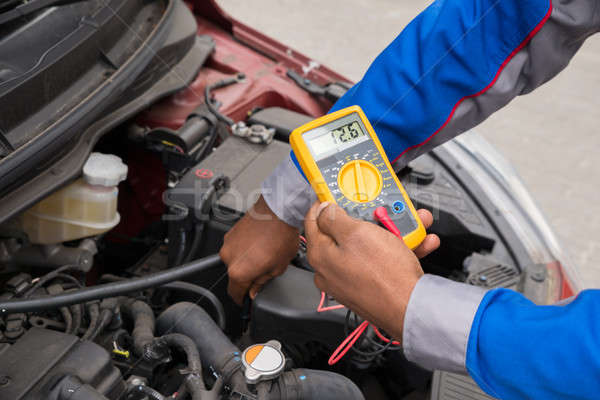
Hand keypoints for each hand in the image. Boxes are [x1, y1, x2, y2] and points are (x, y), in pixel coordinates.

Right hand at [221, 195, 299, 303]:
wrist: (278, 210)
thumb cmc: (281, 235)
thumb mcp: (278, 267)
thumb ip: (263, 282)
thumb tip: (255, 289)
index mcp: (239, 271)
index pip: (235, 294)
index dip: (242, 300)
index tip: (247, 300)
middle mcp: (229, 258)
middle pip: (235, 277)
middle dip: (248, 277)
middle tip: (264, 272)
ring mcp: (228, 244)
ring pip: (235, 261)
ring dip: (246, 262)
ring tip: (264, 254)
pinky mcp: (230, 233)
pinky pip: (236, 248)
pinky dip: (245, 250)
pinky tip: (260, 244)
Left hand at [304, 202, 439, 342]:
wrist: (411, 309)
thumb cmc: (384, 275)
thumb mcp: (357, 233)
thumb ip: (335, 218)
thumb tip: (324, 209)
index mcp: (320, 254)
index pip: (314, 220)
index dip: (326, 202)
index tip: (338, 194)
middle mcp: (331, 269)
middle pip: (345, 232)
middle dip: (370, 217)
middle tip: (384, 210)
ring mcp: (350, 279)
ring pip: (369, 246)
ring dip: (392, 232)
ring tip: (411, 226)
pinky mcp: (369, 287)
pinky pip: (381, 261)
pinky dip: (399, 250)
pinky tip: (417, 244)